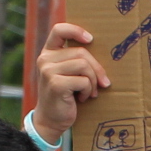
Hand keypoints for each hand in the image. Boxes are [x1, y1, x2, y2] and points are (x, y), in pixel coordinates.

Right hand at [32, 21, 109, 142]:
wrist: (51, 120)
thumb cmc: (64, 96)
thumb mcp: (67, 74)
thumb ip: (75, 60)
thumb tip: (105, 52)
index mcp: (48, 53)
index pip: (59, 30)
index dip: (76, 30)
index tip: (90, 39)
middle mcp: (45, 59)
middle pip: (81, 52)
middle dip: (96, 68)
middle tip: (102, 83)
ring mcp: (48, 71)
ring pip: (83, 65)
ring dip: (92, 81)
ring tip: (90, 92)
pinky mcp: (55, 84)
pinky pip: (83, 80)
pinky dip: (88, 90)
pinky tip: (82, 98)